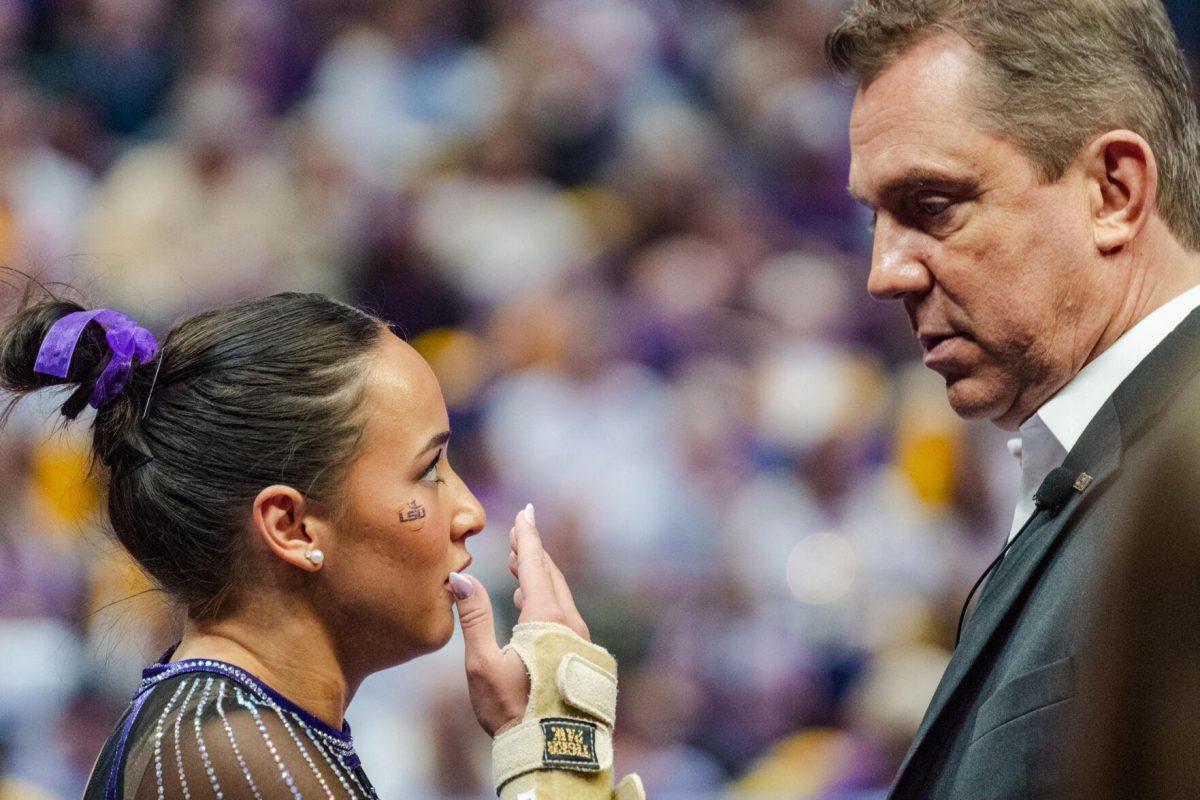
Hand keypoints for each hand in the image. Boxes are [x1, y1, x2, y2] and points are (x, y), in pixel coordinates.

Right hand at [452, 504, 589, 735]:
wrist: (552, 751)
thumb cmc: (513, 710)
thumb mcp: (484, 664)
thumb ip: (474, 617)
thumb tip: (458, 577)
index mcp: (546, 618)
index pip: (534, 565)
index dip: (527, 537)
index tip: (526, 512)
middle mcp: (570, 622)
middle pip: (551, 575)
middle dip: (533, 552)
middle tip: (519, 533)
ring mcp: (580, 640)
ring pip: (560, 595)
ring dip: (540, 576)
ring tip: (519, 565)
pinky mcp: (582, 656)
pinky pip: (566, 613)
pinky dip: (548, 598)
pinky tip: (534, 606)